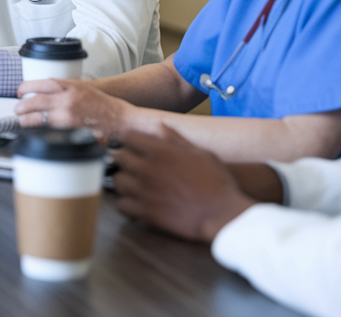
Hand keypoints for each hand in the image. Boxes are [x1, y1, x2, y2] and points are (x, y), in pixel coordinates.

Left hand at [15, 78, 133, 139]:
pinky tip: (36, 131)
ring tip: (22, 121)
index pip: (41, 84)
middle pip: (36, 101)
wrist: (122, 119)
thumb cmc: (105, 105)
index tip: (20, 91)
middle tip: (17, 109)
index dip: (26, 87)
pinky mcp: (70, 130)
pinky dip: (40, 130)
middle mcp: (67, 99)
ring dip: (28, 120)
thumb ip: (67, 89)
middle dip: (23, 106)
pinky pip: (49, 130)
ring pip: (39, 117)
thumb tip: (49, 92)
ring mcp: (68, 116)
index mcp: (71, 86)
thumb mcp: (84, 88)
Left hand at [110, 125, 255, 242]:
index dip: (128, 139)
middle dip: (123, 158)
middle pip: (118, 157)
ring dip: (123, 181)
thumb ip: (177, 139)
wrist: (222, 214)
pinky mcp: (146, 212)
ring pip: (117, 181)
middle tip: (129, 163)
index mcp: (160, 151)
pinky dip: (125, 204)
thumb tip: (160, 125)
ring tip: (131, 183)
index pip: (128, 136)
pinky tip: (133, 203)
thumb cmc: (217, 182)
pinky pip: (122, 205)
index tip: (130, 143)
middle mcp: (148, 168)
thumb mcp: (201, 154)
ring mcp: (144, 190)